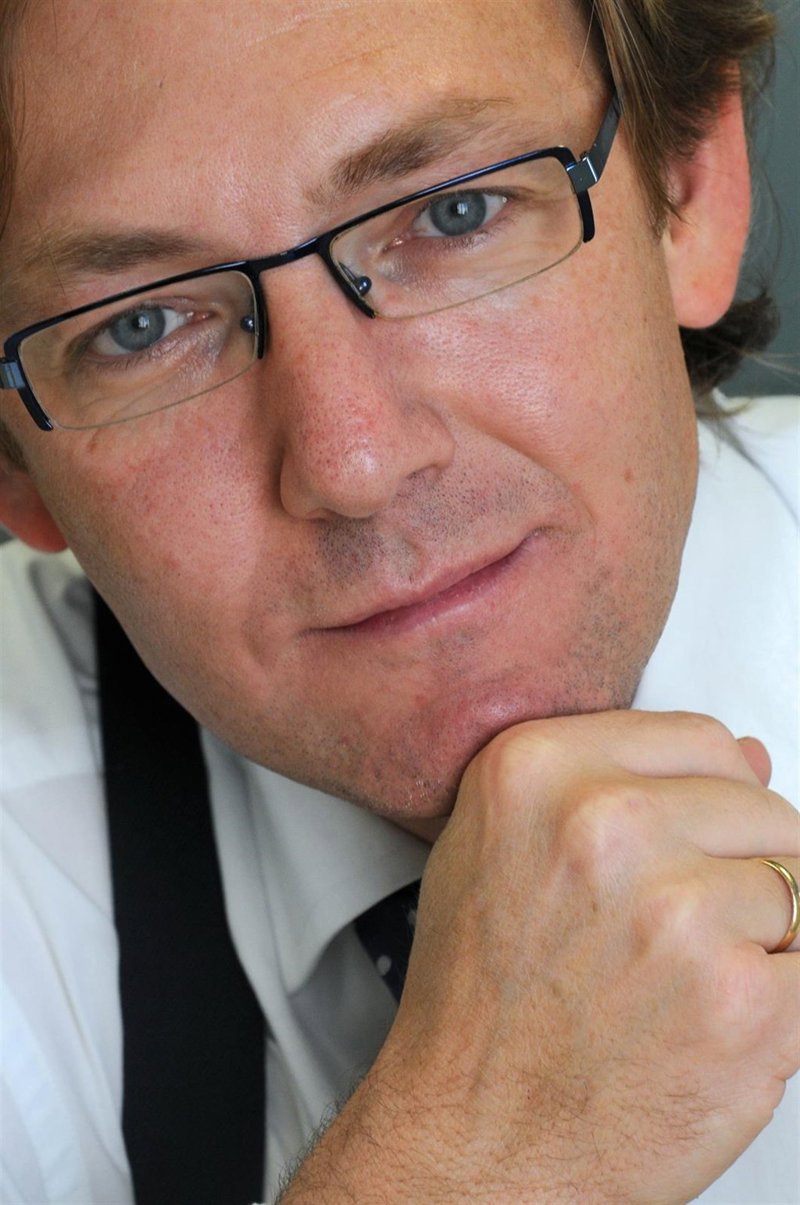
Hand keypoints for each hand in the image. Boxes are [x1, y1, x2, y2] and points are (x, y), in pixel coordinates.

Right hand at [281, 711, 798, 1202]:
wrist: (473, 1139)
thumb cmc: (479, 1000)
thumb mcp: (495, 847)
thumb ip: (612, 780)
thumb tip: (750, 755)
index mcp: (538, 771)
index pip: (704, 740)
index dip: (708, 800)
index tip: (687, 842)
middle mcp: (606, 826)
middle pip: (760, 808)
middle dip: (735, 866)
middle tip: (668, 929)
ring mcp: (677, 912)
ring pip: (791, 888)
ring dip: (752, 937)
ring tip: (669, 980)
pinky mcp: (741, 1003)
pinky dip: (775, 1000)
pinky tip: (701, 1021)